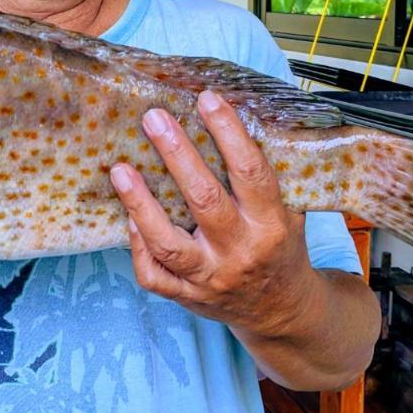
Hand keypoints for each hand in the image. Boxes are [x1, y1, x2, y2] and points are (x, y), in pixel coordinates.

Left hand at [109, 90, 317, 335]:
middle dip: (177, 155)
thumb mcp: (292, 212)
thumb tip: (237, 118)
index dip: (228, 133)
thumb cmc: (282, 249)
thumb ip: (270, 175)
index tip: (206, 100)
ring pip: (169, 243)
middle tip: (154, 119)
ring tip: (121, 170)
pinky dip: (138, 246)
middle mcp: (240, 252)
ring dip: (141, 204)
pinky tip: (128, 217)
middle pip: (204, 200)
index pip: (250, 172)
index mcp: (271, 225)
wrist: (283, 313)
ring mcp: (210, 278)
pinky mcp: (187, 297)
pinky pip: (154, 275)